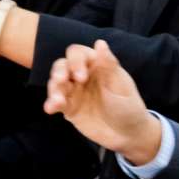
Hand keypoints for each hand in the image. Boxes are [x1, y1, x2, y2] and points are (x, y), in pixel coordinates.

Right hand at [42, 40, 162, 165]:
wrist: (128, 135)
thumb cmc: (129, 107)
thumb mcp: (121, 87)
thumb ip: (109, 66)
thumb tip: (99, 42)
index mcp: (97, 65)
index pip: (78, 54)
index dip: (75, 61)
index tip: (81, 77)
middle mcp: (81, 76)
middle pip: (62, 65)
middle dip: (59, 71)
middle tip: (61, 81)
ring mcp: (74, 92)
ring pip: (56, 83)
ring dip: (53, 89)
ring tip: (57, 101)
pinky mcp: (68, 108)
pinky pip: (56, 102)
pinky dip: (51, 103)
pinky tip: (50, 108)